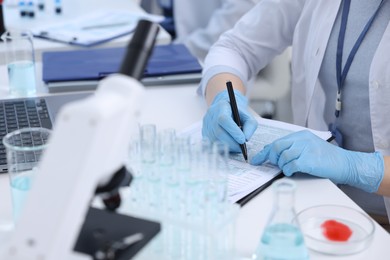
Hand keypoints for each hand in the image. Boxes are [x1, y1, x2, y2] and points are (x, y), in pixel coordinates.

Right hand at [202, 90, 256, 151]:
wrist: (225, 108)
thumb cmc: (237, 113)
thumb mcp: (248, 116)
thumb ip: (250, 126)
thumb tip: (246, 139)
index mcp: (222, 107)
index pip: (224, 119)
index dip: (233, 131)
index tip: (243, 140)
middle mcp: (211, 115)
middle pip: (219, 132)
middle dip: (231, 142)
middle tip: (241, 148)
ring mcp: (206, 124)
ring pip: (215, 139)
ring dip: (228, 146)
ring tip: (236, 147)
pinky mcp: (204, 132)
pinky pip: (212, 143)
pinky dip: (222, 147)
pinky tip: (230, 146)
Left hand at [251, 130, 383, 192]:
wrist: (345, 164)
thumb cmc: (326, 158)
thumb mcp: (307, 148)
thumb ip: (291, 148)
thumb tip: (270, 153)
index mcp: (300, 135)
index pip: (277, 142)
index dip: (264, 152)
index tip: (256, 160)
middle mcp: (302, 140)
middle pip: (277, 147)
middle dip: (271, 158)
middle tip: (274, 165)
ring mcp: (306, 149)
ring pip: (283, 157)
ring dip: (282, 166)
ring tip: (289, 169)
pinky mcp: (310, 160)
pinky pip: (291, 166)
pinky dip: (289, 171)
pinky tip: (293, 172)